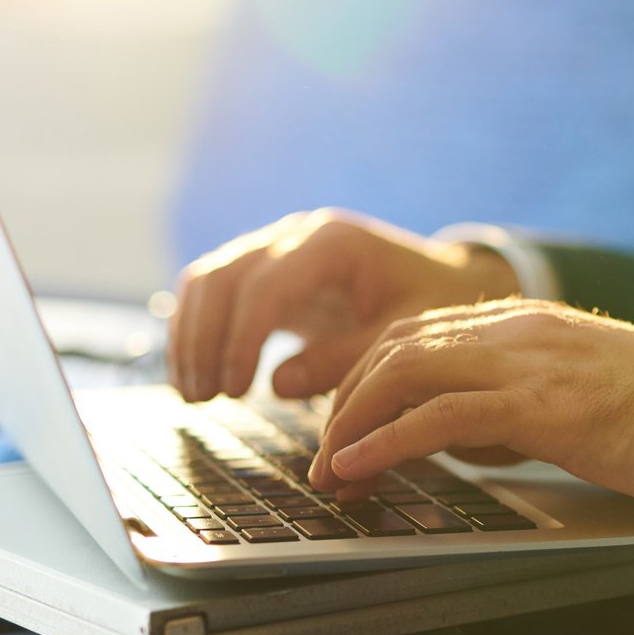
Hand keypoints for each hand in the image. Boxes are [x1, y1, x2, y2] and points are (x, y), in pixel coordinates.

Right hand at [166, 209, 518, 401]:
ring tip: (196, 396)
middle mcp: (295, 236)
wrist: (442, 282)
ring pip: (207, 281)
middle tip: (204, 398)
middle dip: (206, 340)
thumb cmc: (429, 305)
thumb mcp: (403, 334)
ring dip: (191, 337)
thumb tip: (277, 385)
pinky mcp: (264, 275)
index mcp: (333, 242)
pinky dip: (196, 332)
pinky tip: (197, 378)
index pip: (266, 285)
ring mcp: (275, 250)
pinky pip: (212, 294)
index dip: (241, 339)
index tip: (234, 391)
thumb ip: (346, 358)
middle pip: (223, 277)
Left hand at [309, 299, 633, 509]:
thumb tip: (463, 438)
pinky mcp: (544, 406)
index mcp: (529, 322)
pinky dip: (383, 441)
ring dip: (350, 423)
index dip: (366, 378)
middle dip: (343, 400)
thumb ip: (521, 402)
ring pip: (402, 370)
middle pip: (396, 346)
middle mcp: (520, 328)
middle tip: (321, 456)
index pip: (418, 333)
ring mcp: (531, 361)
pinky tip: (357, 467)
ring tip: (326, 470)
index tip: (343, 425)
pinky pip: (437, 416)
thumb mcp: (583, 394)